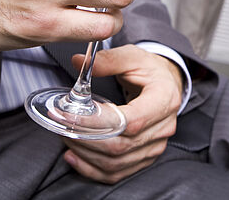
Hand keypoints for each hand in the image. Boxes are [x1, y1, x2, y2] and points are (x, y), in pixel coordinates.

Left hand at [63, 45, 182, 183]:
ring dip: (85, 154)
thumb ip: (107, 60)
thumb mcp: (133, 55)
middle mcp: (163, 127)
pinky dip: (92, 169)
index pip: (129, 121)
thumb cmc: (150, 70)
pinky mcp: (146, 156)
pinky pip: (117, 172)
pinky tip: (75, 156)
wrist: (166, 83)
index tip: (70, 115)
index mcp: (164, 100)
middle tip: (62, 125)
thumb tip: (79, 63)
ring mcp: (156, 145)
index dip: (97, 122)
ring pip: (116, 163)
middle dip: (85, 139)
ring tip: (66, 137)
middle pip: (120, 146)